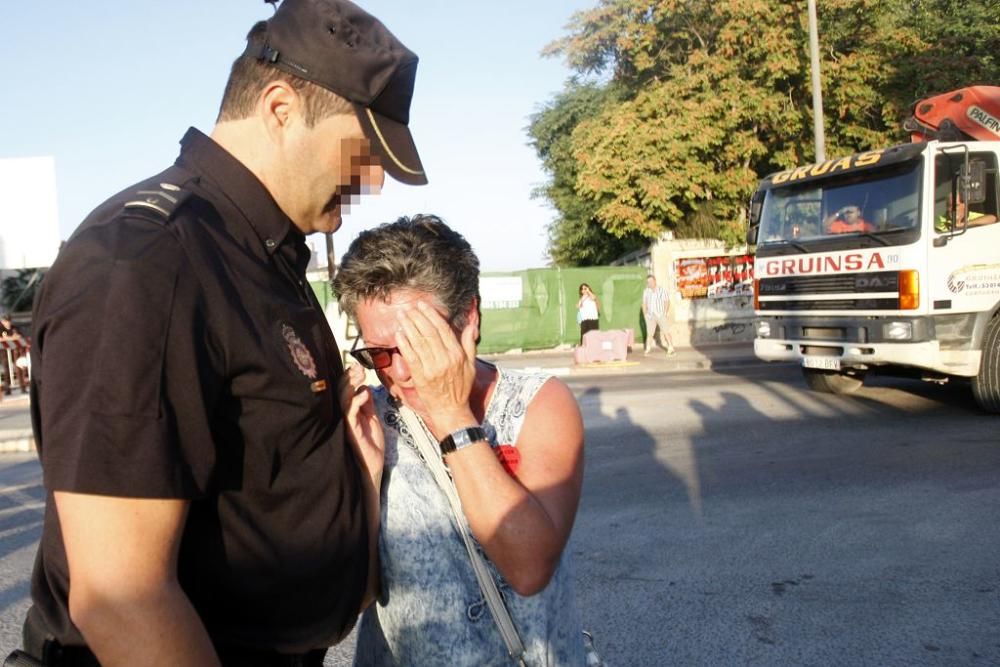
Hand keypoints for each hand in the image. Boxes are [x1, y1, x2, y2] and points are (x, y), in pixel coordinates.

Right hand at [338, 363, 384, 486]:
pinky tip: (364, 394)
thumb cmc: (371, 441)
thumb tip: (364, 386)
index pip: (345, 389)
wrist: (373, 462)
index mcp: (349, 410)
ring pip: (343, 399)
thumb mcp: (371, 416)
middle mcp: (344, 414)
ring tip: (360, 375)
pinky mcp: (350, 430)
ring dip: (351, 386)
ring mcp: (346, 422)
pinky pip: (350, 413)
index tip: (357, 366)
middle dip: (349, 377)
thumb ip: (367, 402)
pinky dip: (356, 401)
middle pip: (341, 391)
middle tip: (358, 367)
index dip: (349, 377)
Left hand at [394, 301, 477, 437]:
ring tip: (402, 316)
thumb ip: (469, 344)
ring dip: (409, 327)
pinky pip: (411, 357)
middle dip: (417, 318)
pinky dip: (404, 344)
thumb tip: (471, 326)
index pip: (443, 329)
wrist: (450, 410)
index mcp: (457, 355)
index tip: (422, 306)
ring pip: (419, 342)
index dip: (431, 315)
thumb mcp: (471, 365)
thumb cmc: (461, 388)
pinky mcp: (421, 377)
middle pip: (429, 333)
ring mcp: (432, 368)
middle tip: (409, 308)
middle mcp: (445, 360)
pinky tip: (399, 334)